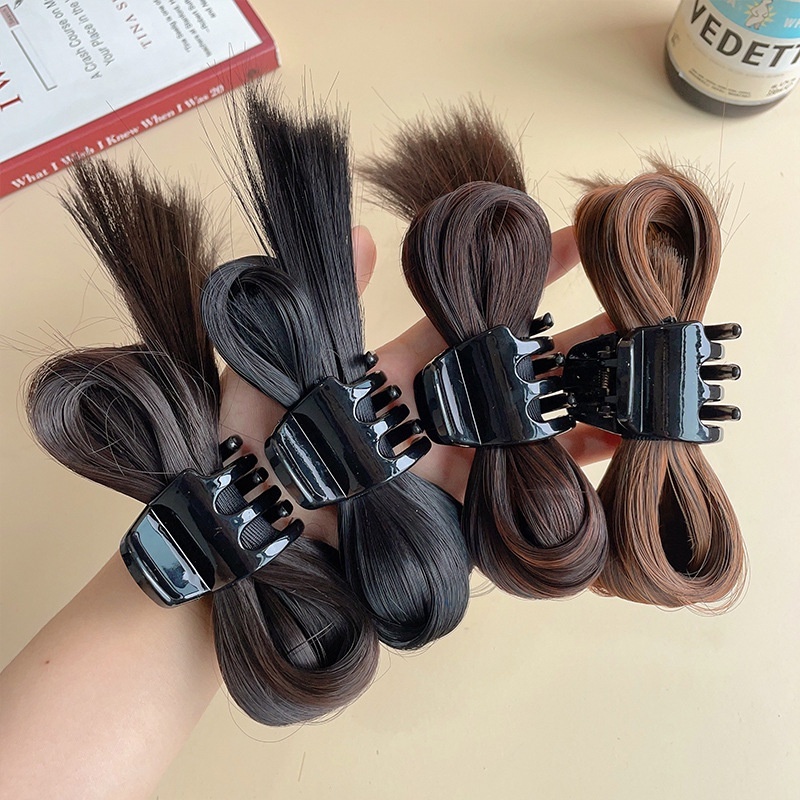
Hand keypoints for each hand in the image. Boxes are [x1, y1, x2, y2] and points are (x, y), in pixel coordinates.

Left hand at [219, 224, 618, 541]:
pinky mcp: (462, 519)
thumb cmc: (246, 457)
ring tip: (643, 378)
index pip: (468, 315)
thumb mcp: (270, 367)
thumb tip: (366, 229)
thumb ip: (317, 299)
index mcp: (395, 374)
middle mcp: (433, 417)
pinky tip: (619, 449)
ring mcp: (452, 469)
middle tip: (636, 311)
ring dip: (586, 405)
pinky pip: (525, 492)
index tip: (570, 238)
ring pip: (532, 429)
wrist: (245, 551)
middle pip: (515, 372)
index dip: (520, 277)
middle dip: (576, 342)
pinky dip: (572, 472)